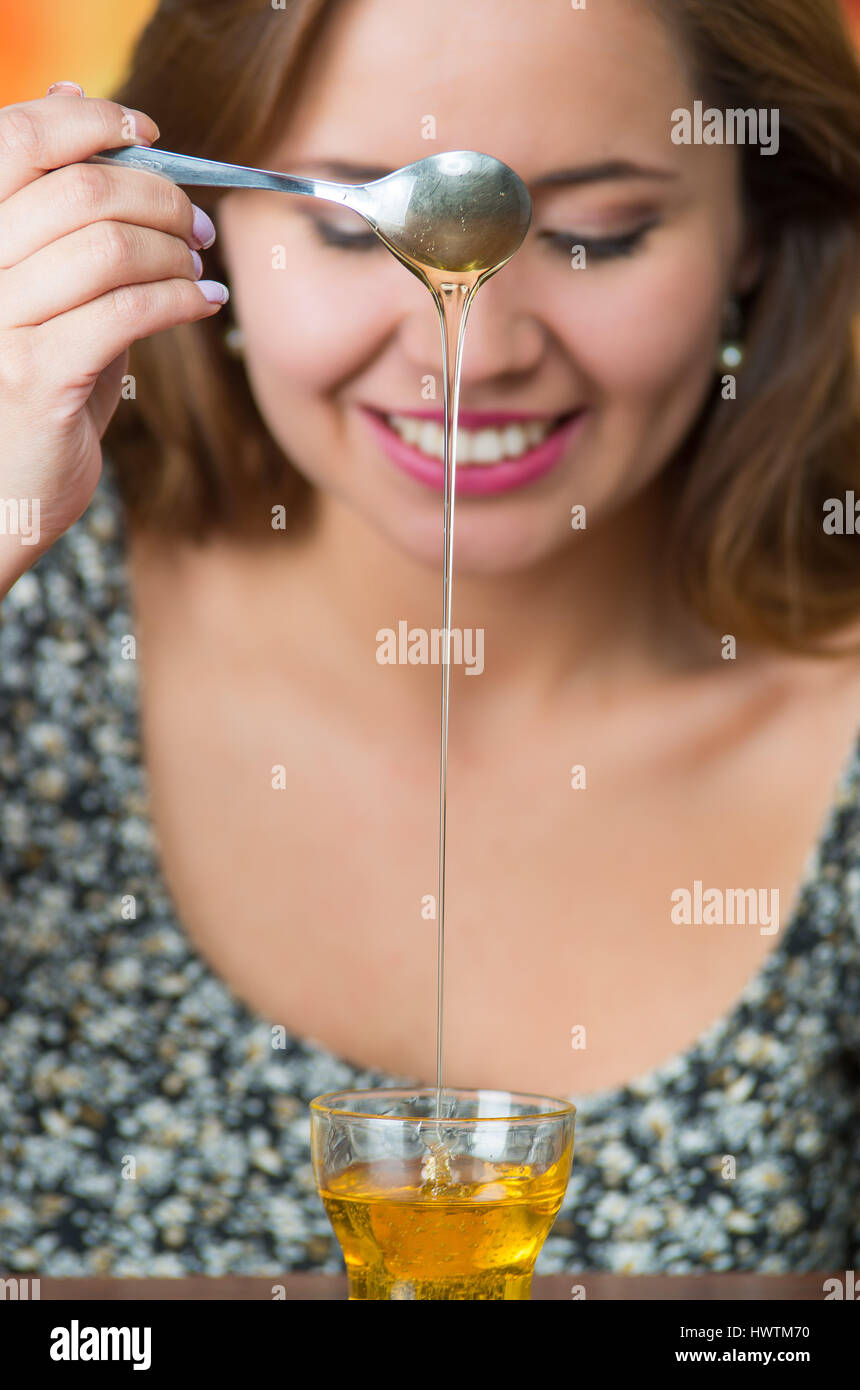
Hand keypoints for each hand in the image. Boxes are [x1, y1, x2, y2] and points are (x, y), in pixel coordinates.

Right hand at [0, 82, 228, 594]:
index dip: (89, 121)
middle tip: (195, 226)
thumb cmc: (21, 390)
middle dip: (157, 196)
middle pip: (77, 188)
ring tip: (197, 271)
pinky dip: (182, 300)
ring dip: (174, 252)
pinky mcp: (35, 377)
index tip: (146, 134)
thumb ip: (53, 207)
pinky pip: (128, 312)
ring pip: (108, 246)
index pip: (14, 138)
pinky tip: (204, 305)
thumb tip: (68, 94)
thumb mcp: (32, 287)